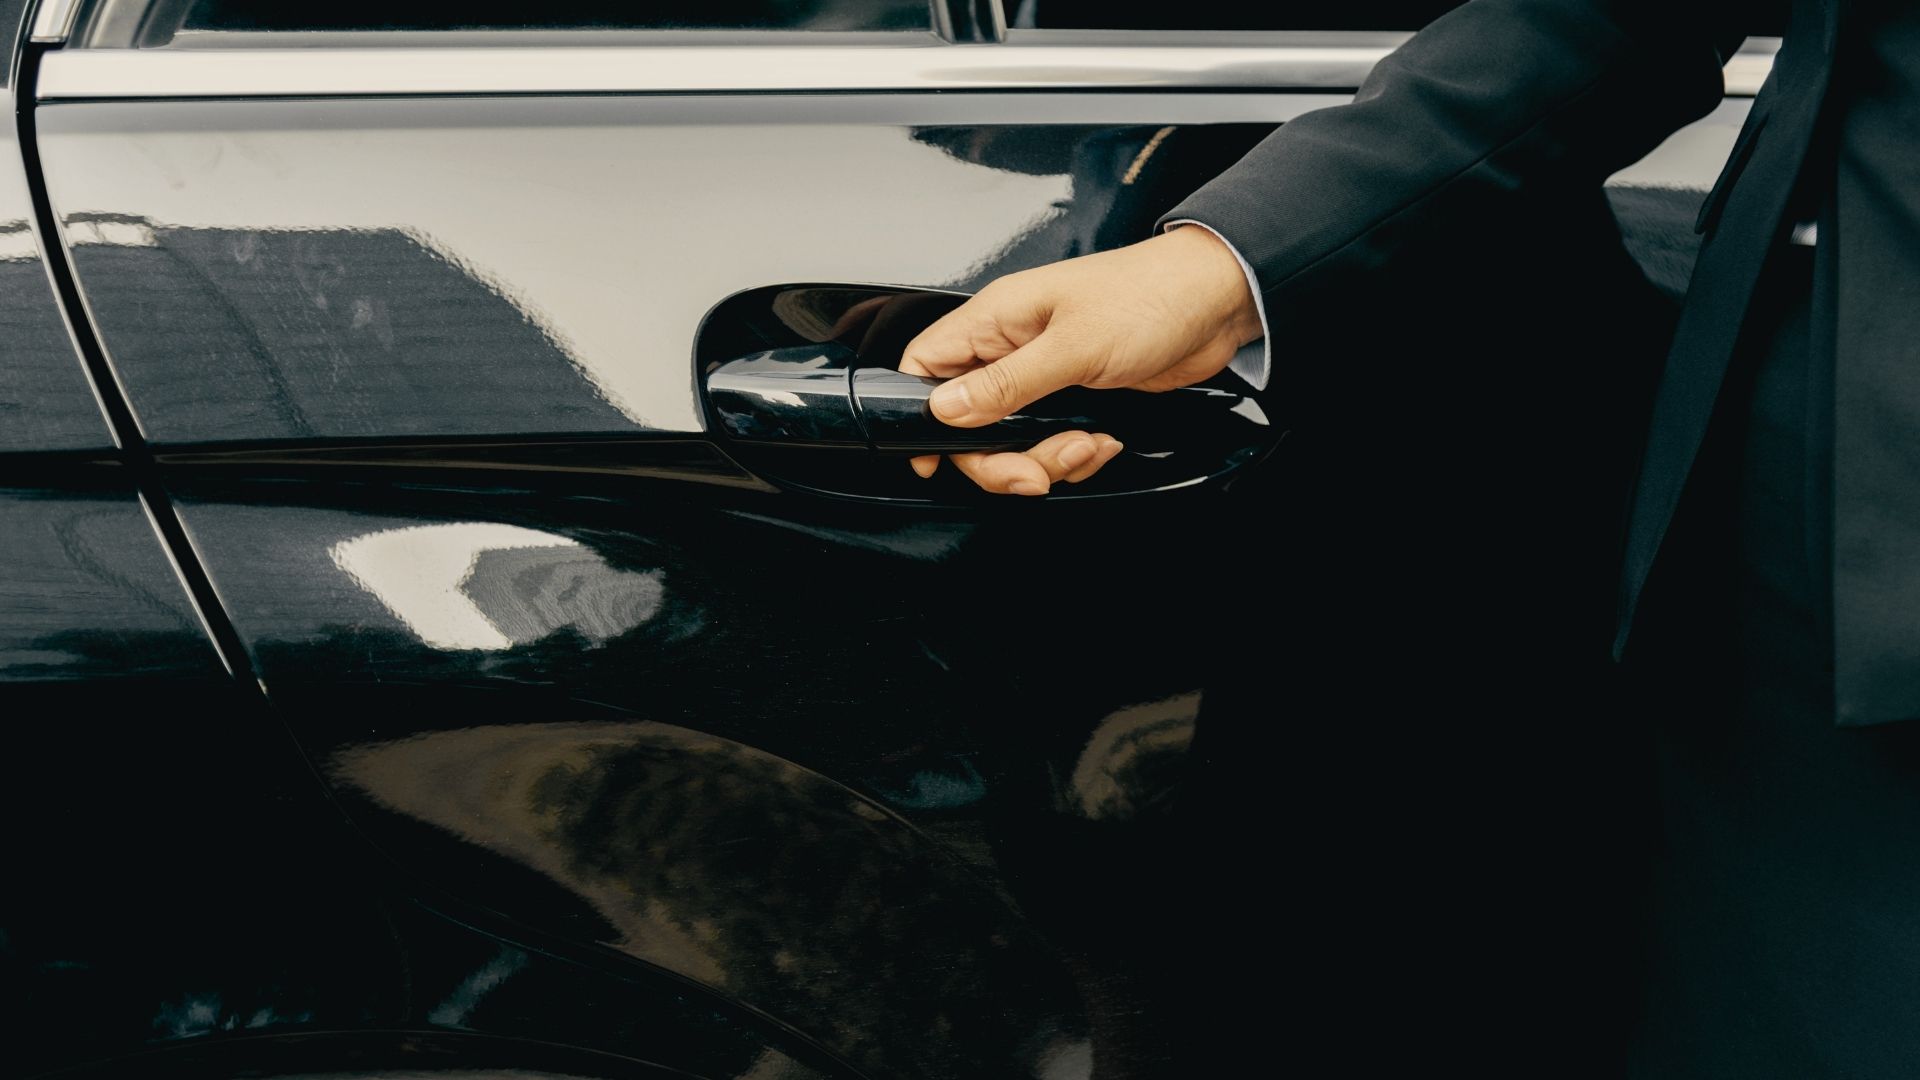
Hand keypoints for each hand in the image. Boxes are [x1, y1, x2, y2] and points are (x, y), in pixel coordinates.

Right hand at [899, 225, 1261, 493]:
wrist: (1216, 301)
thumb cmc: (1150, 297)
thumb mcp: (1073, 347)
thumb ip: (1006, 383)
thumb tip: (946, 409)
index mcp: (997, 320)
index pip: (926, 366)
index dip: (920, 414)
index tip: (935, 458)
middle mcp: (1012, 346)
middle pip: (967, 421)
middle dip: (999, 459)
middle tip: (1035, 472)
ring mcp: (1043, 372)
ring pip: (1011, 439)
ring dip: (1046, 459)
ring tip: (1086, 446)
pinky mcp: (1074, 394)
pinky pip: (1051, 441)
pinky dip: (1075, 454)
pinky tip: (1104, 440)